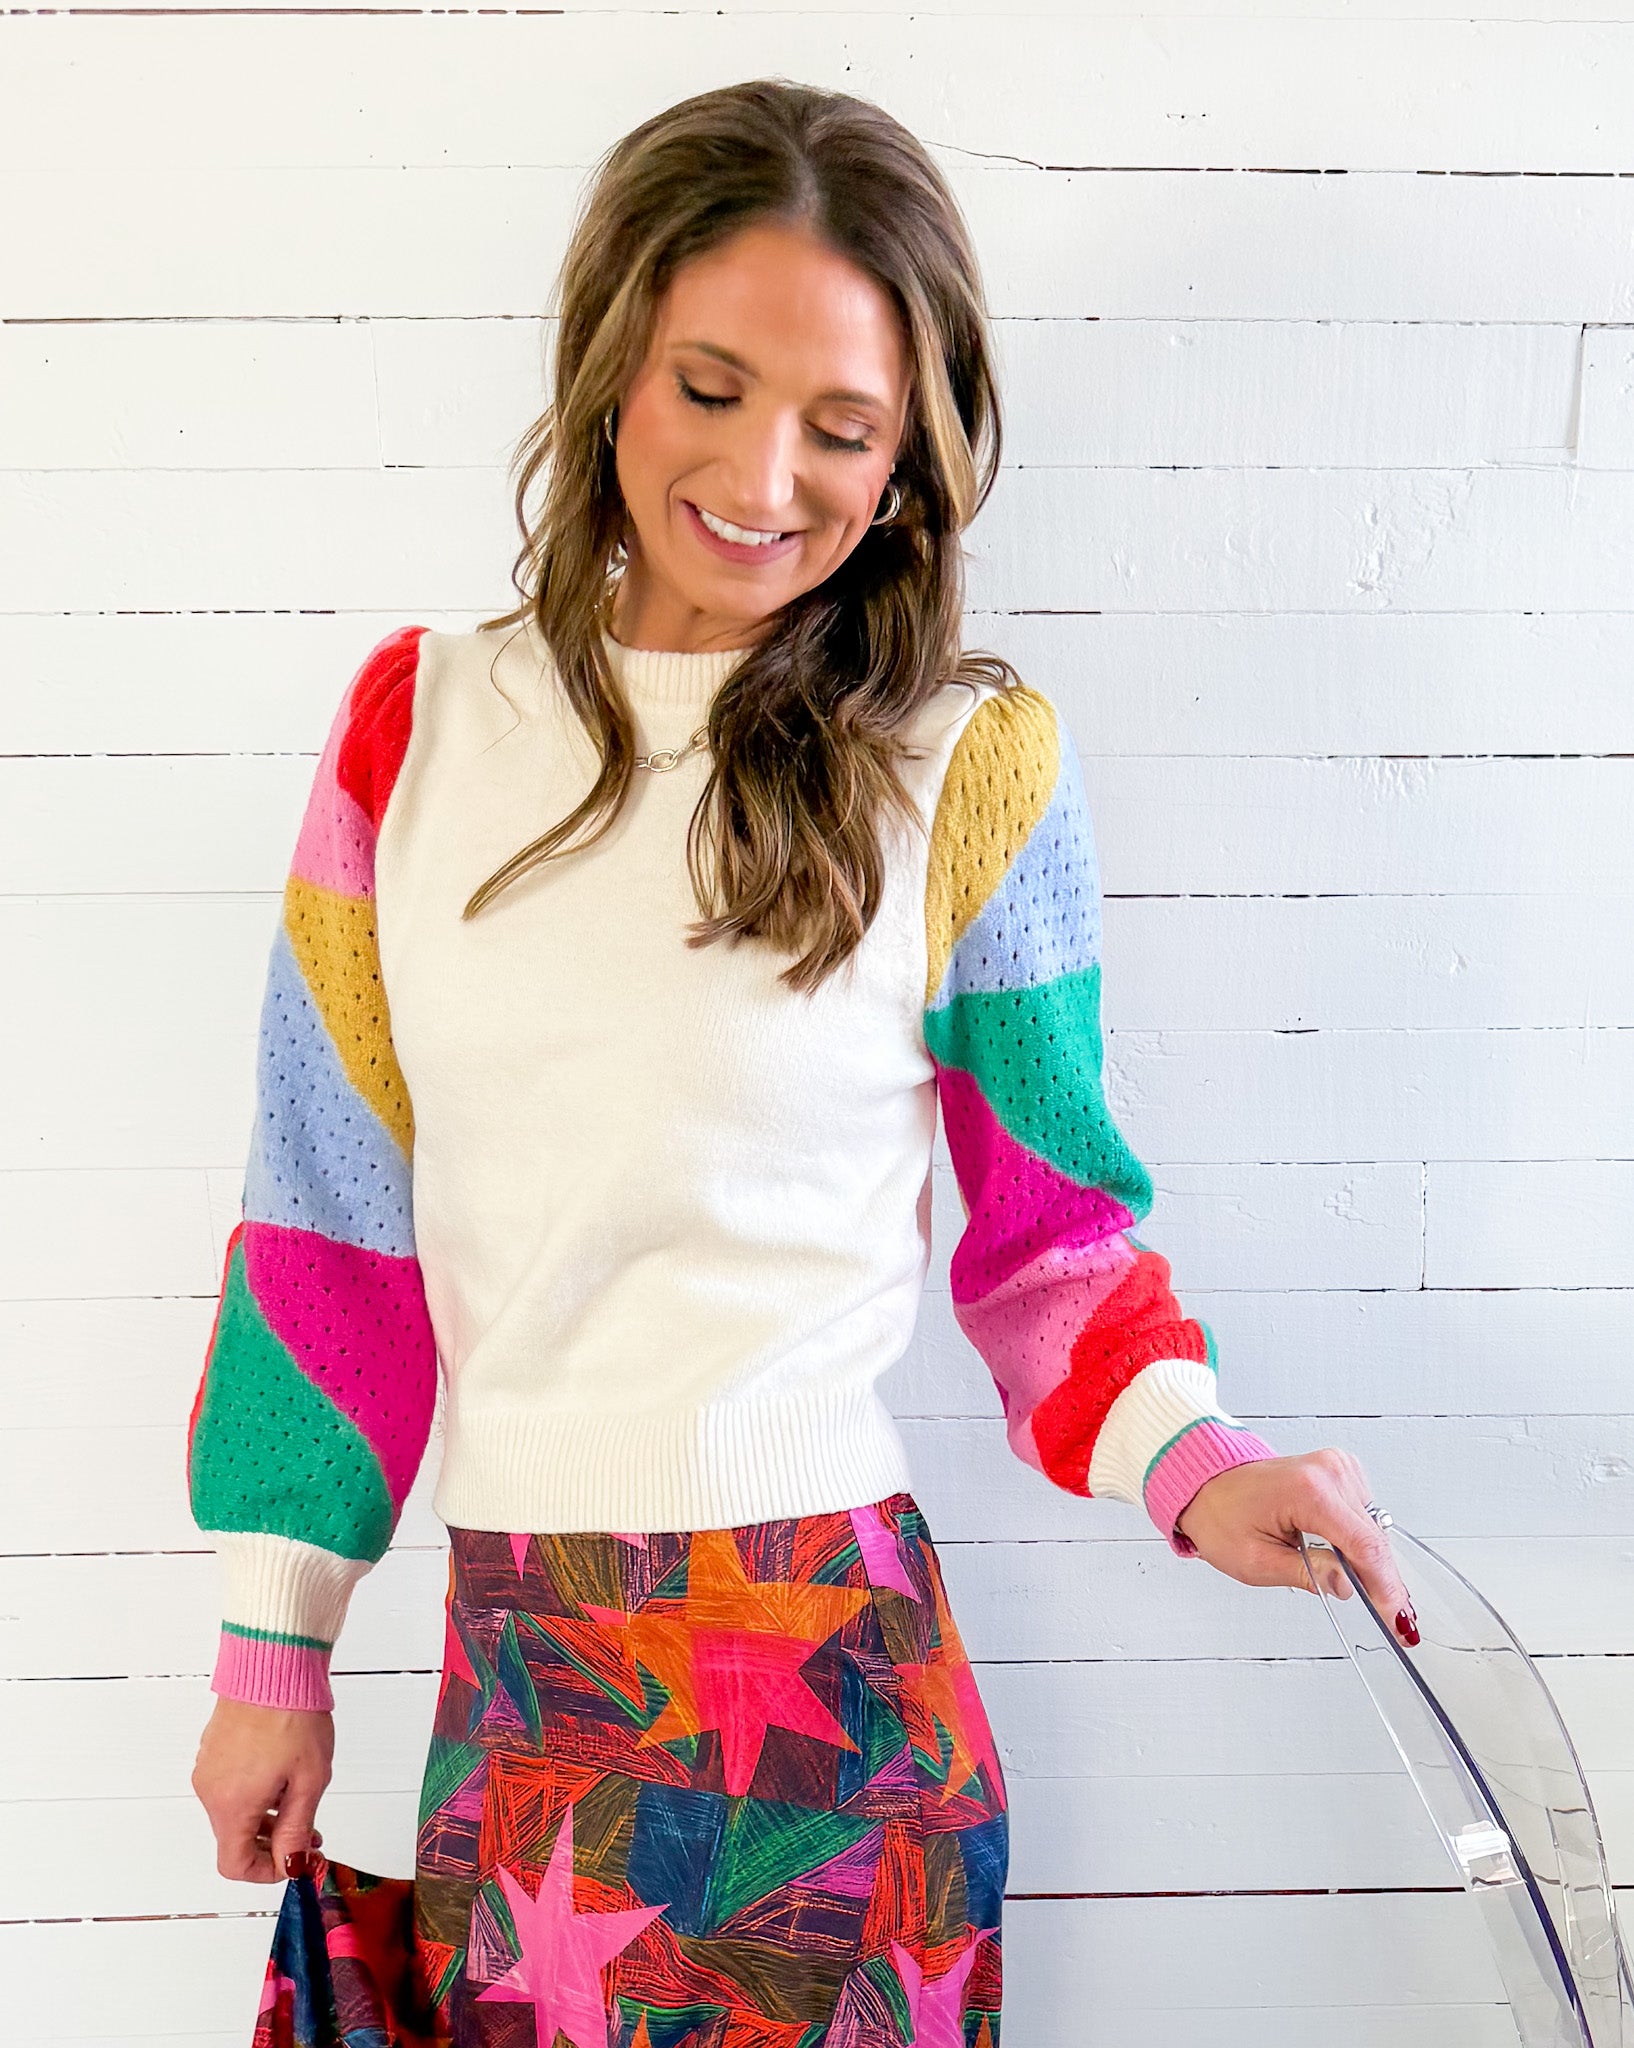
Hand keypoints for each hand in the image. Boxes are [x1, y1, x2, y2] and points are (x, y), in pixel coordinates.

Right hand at [192, 1696, 333, 1882]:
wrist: (274, 1662)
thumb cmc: (293, 1715)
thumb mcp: (308, 1780)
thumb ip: (297, 1829)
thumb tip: (291, 1866)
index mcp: (231, 1805)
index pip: (233, 1864)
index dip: (266, 1872)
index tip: (294, 1860)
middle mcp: (210, 1790)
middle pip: (235, 1838)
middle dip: (274, 1842)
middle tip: (310, 1831)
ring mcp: (208, 1767)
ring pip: (235, 1811)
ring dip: (267, 1815)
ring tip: (302, 1796)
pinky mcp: (213, 1748)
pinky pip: (231, 1785)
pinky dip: (255, 1791)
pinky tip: (284, 1771)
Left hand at [1175, 1449, 1415, 1637]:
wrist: (1208, 1483)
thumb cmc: (1221, 1517)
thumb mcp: (1256, 1561)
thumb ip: (1308, 1573)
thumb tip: (1348, 1586)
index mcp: (1307, 1491)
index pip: (1364, 1545)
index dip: (1387, 1586)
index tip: (1399, 1619)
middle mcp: (1329, 1471)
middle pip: (1374, 1539)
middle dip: (1384, 1582)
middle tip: (1397, 1623)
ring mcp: (1337, 1466)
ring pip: (1373, 1529)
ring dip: (1371, 1562)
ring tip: (1368, 1594)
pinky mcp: (1340, 1470)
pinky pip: (1364, 1515)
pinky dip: (1360, 1540)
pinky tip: (1346, 1558)